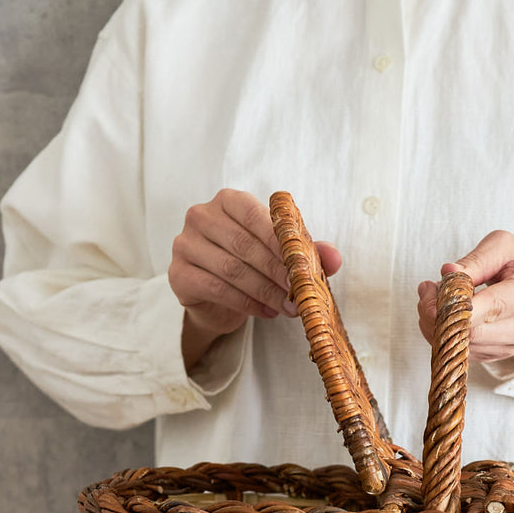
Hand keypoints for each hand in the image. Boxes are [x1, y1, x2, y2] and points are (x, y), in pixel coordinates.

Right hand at [169, 189, 341, 368]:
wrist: (217, 298)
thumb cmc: (252, 265)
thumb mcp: (281, 255)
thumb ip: (308, 252)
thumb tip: (336, 258)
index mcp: (228, 200)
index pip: (256, 217)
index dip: (281, 244)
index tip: (304, 269)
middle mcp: (200, 216)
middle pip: (244, 245)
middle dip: (276, 272)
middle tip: (299, 294)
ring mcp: (184, 244)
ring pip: (231, 269)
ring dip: (265, 291)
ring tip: (288, 307)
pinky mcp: (178, 274)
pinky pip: (216, 288)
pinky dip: (246, 303)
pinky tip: (266, 312)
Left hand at [416, 230, 513, 362]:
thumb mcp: (503, 246)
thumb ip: (476, 260)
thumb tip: (448, 272)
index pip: (492, 307)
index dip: (456, 303)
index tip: (432, 290)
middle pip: (474, 332)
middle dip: (440, 313)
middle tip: (427, 290)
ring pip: (464, 346)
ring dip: (438, 324)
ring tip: (434, 297)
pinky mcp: (499, 357)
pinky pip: (463, 352)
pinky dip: (445, 334)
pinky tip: (444, 313)